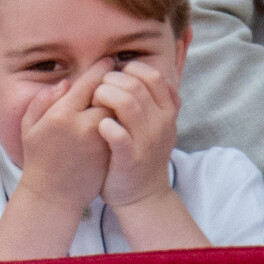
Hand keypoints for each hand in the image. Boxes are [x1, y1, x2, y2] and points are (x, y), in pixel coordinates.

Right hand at [19, 59, 113, 214]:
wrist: (53, 197)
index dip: (102, 68)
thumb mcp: (30, 127)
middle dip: (116, 83)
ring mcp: (100, 141)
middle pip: (111, 93)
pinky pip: (123, 127)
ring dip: (122, 101)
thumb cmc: (38, 158)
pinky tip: (122, 113)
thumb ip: (43, 100)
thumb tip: (66, 83)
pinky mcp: (111, 154)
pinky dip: (124, 117)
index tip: (107, 62)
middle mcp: (83, 126)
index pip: (90, 81)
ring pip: (120, 111)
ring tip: (122, 93)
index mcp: (62, 115)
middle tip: (119, 76)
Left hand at [92, 61, 179, 208]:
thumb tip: (133, 67)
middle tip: (98, 92)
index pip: (153, 76)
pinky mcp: (130, 159)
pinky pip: (118, 134)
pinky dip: (106, 125)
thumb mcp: (157, 123)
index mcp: (168, 111)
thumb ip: (151, 98)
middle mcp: (162, 123)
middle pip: (135, 85)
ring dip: (104, 97)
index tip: (114, 77)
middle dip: (110, 82)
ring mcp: (147, 141)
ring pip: (126, 103)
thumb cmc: (141, 152)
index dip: (130, 70)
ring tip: (95, 104)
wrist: (144, 196)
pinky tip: (100, 126)